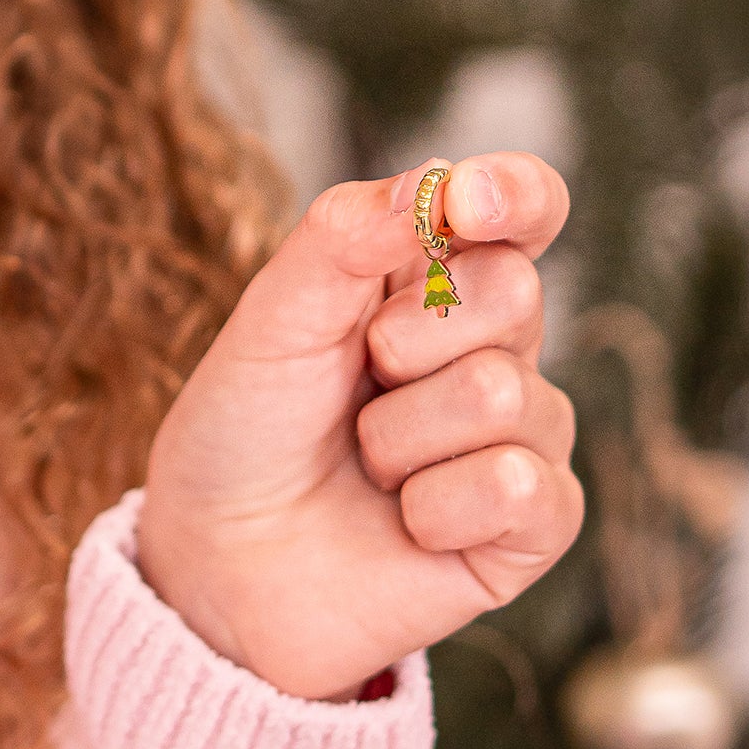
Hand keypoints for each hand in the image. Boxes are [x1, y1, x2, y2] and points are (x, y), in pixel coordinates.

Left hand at [136, 153, 583, 700]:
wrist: (218, 568)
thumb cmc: (244, 434)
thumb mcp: (271, 321)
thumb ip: (344, 238)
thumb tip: (439, 179)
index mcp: (438, 278)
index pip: (523, 208)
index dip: (514, 194)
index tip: (467, 203)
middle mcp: (495, 348)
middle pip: (514, 292)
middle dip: (407, 340)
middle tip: (357, 383)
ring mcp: (521, 437)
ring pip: (502, 395)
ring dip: (399, 439)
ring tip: (365, 468)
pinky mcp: (531, 527)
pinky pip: (520, 489)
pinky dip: (437, 507)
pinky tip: (406, 524)